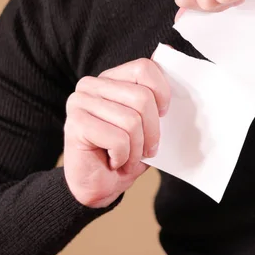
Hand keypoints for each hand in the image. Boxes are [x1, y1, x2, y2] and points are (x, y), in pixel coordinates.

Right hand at [63, 58, 169, 208]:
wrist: (98, 187)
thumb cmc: (124, 154)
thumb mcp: (147, 125)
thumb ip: (157, 103)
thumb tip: (179, 84)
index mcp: (110, 78)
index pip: (144, 68)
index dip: (162, 93)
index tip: (164, 115)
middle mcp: (91, 85)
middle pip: (142, 97)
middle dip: (153, 131)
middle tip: (147, 148)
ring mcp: (80, 103)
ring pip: (132, 121)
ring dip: (137, 148)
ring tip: (128, 157)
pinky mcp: (75, 124)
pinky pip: (118, 139)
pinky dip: (123, 157)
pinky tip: (113, 161)